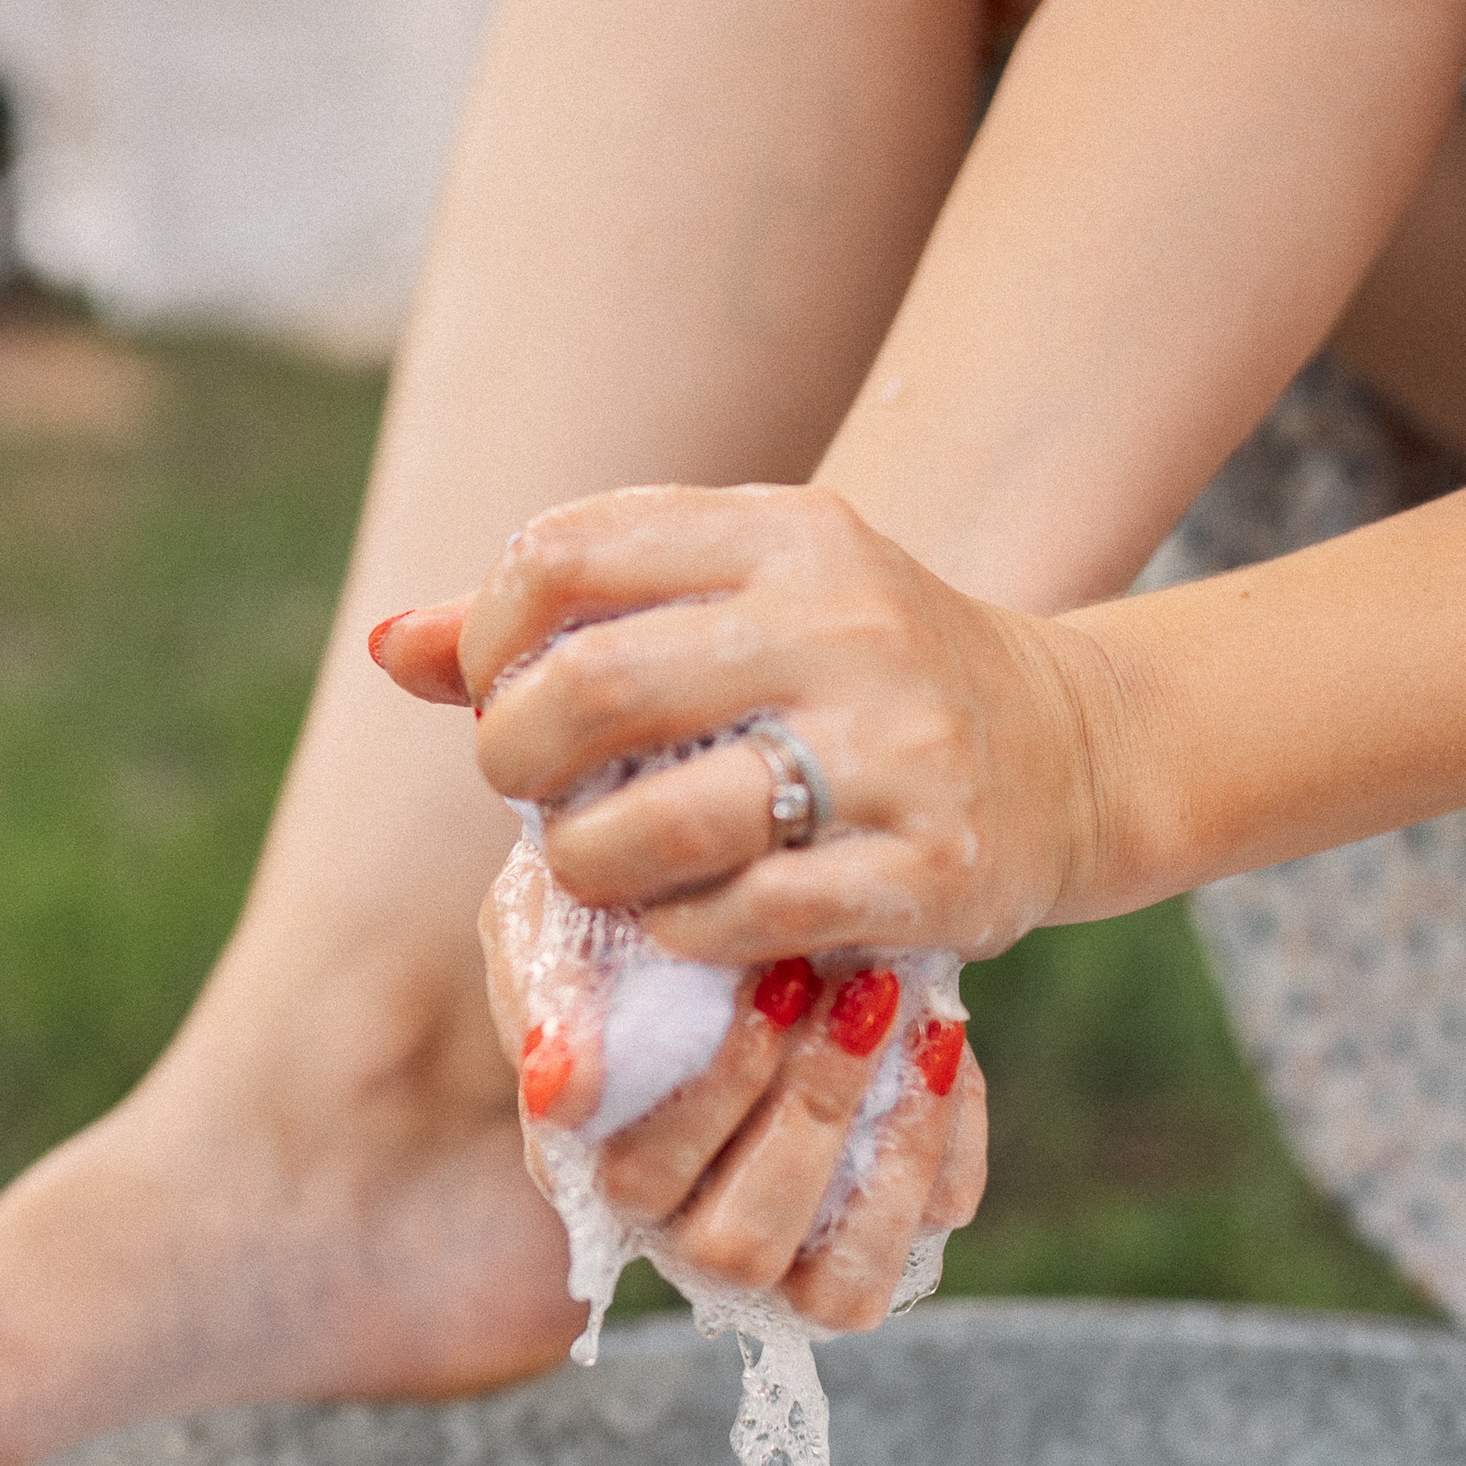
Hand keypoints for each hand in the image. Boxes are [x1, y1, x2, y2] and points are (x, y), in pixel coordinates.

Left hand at [373, 480, 1104, 967]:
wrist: (1072, 752)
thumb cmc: (857, 681)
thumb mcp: (738, 605)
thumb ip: (571, 619)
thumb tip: (392, 646)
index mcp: (786, 530)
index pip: (564, 553)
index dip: (491, 634)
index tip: (502, 692)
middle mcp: (845, 624)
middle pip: (591, 687)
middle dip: (515, 759)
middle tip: (527, 795)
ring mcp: (899, 749)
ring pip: (659, 822)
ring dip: (585, 864)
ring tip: (594, 869)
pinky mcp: (933, 870)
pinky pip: (743, 918)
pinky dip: (681, 934)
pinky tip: (685, 923)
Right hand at [472, 834, 985, 1331]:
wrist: (763, 875)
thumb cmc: (639, 905)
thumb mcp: (562, 914)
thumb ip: (545, 989)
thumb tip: (559, 1088)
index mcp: (604, 1171)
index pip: (641, 1184)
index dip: (708, 1102)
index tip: (773, 979)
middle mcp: (691, 1232)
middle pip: (738, 1247)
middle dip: (806, 1108)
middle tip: (850, 983)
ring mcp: (794, 1247)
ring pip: (837, 1285)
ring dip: (883, 1151)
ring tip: (901, 1009)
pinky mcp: (888, 1220)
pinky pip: (935, 1216)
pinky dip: (944, 1137)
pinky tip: (937, 1037)